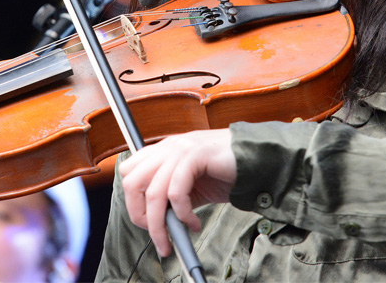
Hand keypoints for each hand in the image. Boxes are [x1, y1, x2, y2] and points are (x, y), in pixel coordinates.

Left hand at [118, 129, 236, 256]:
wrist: (257, 161)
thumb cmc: (225, 173)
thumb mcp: (191, 186)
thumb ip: (171, 197)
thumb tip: (157, 222)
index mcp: (163, 150)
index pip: (128, 172)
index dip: (132, 201)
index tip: (147, 223)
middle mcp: (168, 147)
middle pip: (132, 183)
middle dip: (140, 215)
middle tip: (157, 234)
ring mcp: (181, 148)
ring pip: (153, 192)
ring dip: (160, 224)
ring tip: (173, 238)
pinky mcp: (196, 155)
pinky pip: (176, 192)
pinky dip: (182, 214)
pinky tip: (194, 223)